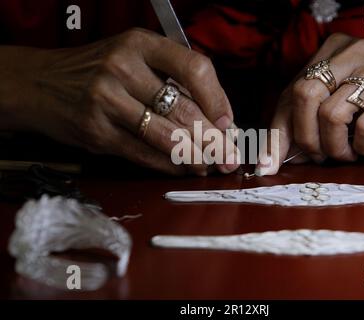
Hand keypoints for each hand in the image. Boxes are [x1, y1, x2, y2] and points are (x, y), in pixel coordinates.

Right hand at [0, 28, 239, 174]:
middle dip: (215, 140)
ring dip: (196, 157)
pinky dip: (169, 165)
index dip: (218, 98)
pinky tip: (184, 169)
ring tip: (212, 166)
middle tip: (230, 157)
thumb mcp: (132, 57)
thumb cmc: (97, 70)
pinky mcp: (96, 132)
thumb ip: (169, 78)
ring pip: (166, 136)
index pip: (194, 67)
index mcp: (140, 44)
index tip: (228, 123)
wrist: (39, 83)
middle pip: (184, 109)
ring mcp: (106, 101)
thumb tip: (214, 116)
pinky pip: (143, 154)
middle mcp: (123, 68)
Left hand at [256, 33, 363, 175]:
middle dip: (306, 138)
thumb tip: (279, 155)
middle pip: (304, 96)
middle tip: (320, 156)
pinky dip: (362, 147)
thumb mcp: (347, 98)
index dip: (277, 133)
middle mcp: (351, 52)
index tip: (267, 165)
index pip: (290, 93)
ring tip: (348, 154)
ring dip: (335, 147)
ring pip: (332, 114)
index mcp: (331, 52)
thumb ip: (314, 116)